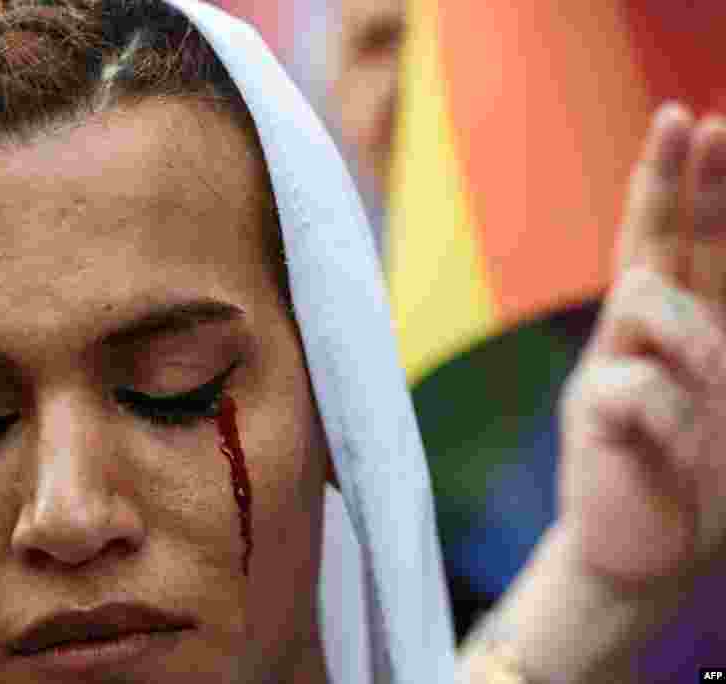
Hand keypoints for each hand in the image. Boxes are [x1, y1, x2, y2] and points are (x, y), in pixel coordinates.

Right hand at [559, 102, 725, 592]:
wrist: (644, 558)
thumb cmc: (708, 486)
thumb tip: (719, 327)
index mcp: (689, 329)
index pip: (699, 244)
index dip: (710, 189)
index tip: (716, 125)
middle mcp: (645, 334)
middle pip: (651, 238)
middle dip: (668, 178)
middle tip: (682, 118)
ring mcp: (611, 363)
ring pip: (642, 293)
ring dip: (695, 332)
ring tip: (717, 379)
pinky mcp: (588, 406)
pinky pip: (632, 382)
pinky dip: (673, 415)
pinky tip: (678, 449)